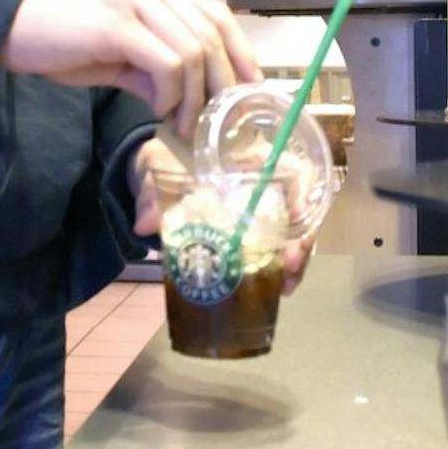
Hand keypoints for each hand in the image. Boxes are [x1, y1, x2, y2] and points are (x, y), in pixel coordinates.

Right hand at [0, 0, 259, 137]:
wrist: (3, 26)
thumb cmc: (57, 40)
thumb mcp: (115, 52)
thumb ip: (153, 66)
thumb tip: (188, 99)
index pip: (214, 12)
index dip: (239, 51)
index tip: (248, 89)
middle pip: (211, 31)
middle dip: (222, 82)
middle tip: (216, 120)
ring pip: (192, 49)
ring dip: (194, 96)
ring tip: (180, 123)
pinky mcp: (116, 22)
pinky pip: (166, 62)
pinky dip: (171, 94)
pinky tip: (158, 110)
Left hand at [126, 136, 317, 296]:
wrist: (151, 178)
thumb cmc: (163, 159)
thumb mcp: (155, 165)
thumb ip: (150, 192)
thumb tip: (145, 224)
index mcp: (247, 158)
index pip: (291, 167)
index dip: (302, 190)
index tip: (298, 214)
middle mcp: (263, 184)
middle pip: (300, 208)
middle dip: (302, 238)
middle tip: (290, 264)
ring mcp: (260, 213)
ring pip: (293, 234)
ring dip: (295, 260)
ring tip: (287, 286)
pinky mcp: (250, 237)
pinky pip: (274, 251)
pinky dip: (279, 271)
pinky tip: (278, 290)